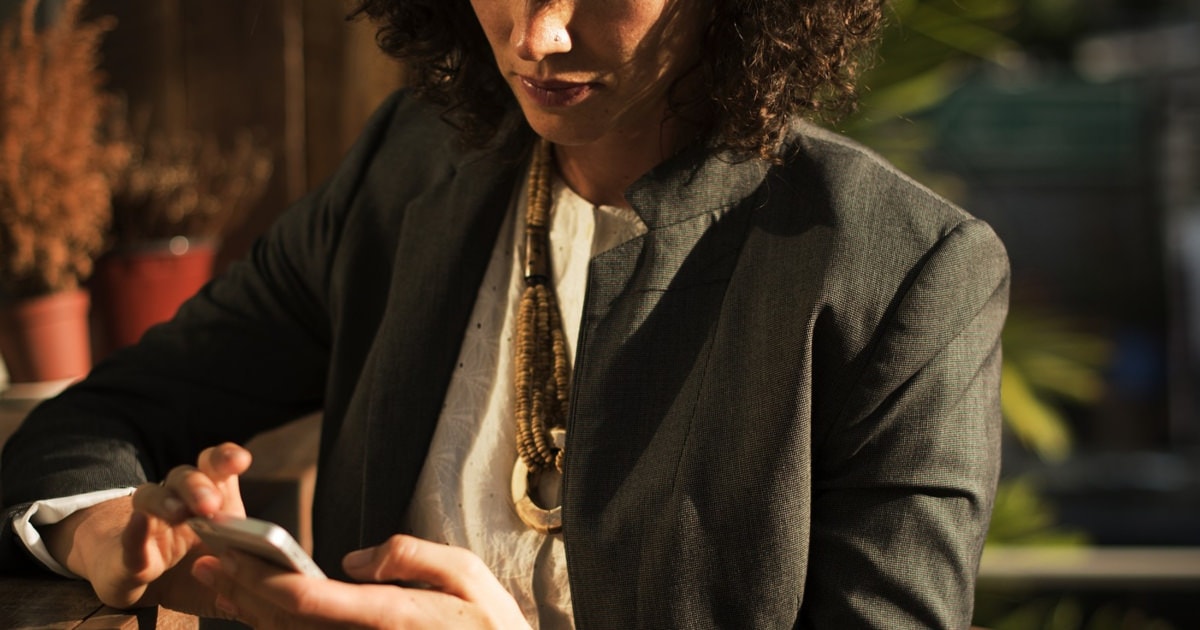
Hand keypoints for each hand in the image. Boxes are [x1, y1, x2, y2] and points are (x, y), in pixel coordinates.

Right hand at [43, 443, 251, 613]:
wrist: (142, 585)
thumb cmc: (193, 569)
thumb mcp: (226, 570)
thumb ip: (246, 571)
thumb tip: (268, 580)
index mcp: (209, 499)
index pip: (216, 467)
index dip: (226, 458)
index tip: (240, 461)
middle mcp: (177, 501)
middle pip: (185, 477)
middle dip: (199, 485)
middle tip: (210, 504)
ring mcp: (148, 522)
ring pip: (150, 494)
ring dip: (166, 501)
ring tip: (179, 513)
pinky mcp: (127, 552)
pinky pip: (129, 537)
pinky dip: (135, 531)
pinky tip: (140, 523)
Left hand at [191, 534, 531, 628]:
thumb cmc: (489, 624)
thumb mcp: (467, 574)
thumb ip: (411, 557)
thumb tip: (353, 560)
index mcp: (389, 616)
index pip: (308, 598)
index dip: (260, 575)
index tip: (230, 550)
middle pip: (284, 619)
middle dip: (240, 585)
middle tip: (206, 552)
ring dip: (246, 606)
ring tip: (217, 574)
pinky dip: (271, 625)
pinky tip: (252, 607)